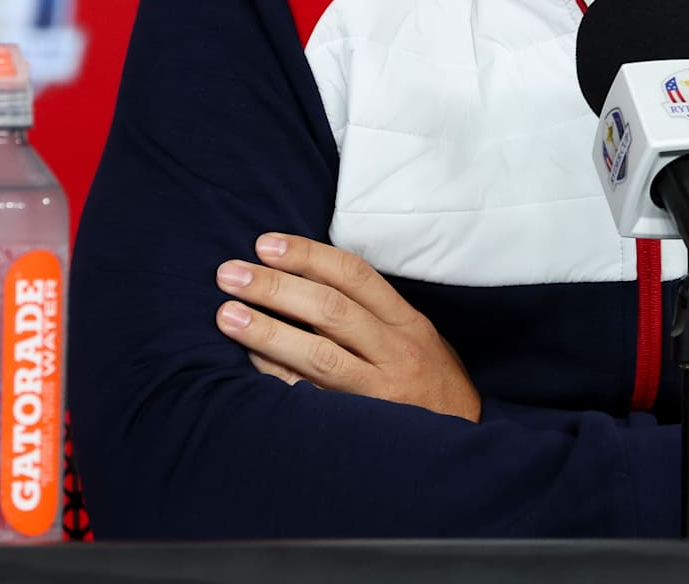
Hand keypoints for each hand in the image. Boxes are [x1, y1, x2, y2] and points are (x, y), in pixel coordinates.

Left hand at [214, 232, 480, 422]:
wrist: (462, 443)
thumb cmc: (429, 382)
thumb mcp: (416, 336)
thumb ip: (373, 310)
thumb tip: (303, 279)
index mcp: (408, 322)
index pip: (354, 275)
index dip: (307, 255)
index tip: (264, 244)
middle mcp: (396, 352)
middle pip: (330, 310)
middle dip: (275, 287)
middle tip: (230, 274)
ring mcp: (379, 392)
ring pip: (318, 355)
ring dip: (267, 332)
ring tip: (226, 315)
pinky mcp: (361, 427)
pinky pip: (310, 399)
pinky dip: (277, 376)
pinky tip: (248, 359)